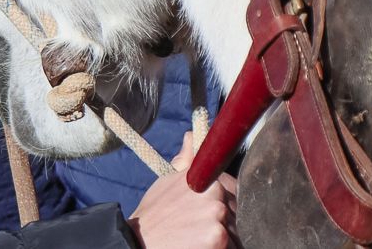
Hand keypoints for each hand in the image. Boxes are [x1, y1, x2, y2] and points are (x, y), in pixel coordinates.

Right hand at [126, 134, 235, 248]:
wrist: (139, 241)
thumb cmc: (155, 213)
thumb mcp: (168, 182)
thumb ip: (187, 160)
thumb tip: (192, 135)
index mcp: (208, 180)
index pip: (231, 191)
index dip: (219, 203)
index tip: (203, 212)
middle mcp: (216, 197)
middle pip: (232, 212)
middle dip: (219, 220)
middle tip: (195, 226)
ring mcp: (218, 219)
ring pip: (231, 230)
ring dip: (219, 236)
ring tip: (195, 236)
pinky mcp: (218, 240)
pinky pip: (230, 245)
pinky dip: (218, 247)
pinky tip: (198, 245)